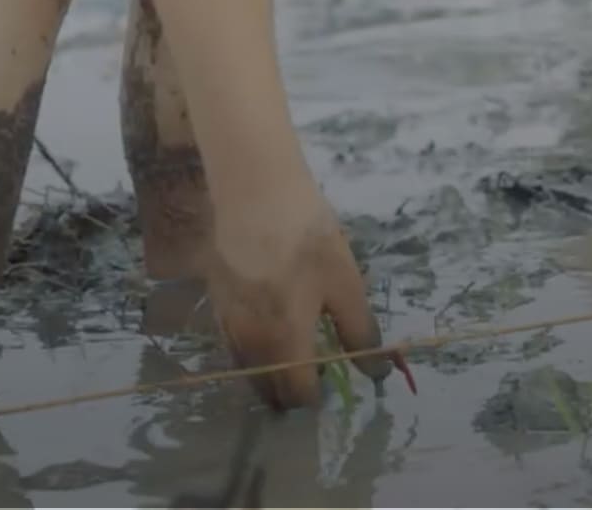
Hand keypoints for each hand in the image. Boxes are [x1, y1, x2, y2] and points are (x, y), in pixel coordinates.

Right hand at [202, 181, 389, 409]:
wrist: (255, 191)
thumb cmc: (307, 235)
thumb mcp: (345, 282)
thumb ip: (358, 331)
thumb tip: (374, 373)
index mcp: (285, 340)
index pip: (297, 394)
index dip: (317, 399)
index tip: (332, 386)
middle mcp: (250, 342)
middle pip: (268, 389)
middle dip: (291, 395)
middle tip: (315, 378)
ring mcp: (228, 324)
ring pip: (247, 371)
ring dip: (269, 378)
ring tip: (294, 362)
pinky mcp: (216, 303)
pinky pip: (233, 347)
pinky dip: (251, 355)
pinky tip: (267, 336)